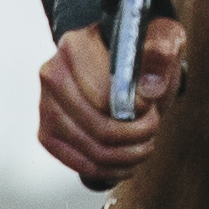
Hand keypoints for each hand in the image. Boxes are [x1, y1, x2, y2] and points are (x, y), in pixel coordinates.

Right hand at [35, 14, 193, 189]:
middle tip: (152, 128)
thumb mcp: (162, 39)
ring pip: (92, 150)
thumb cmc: (141, 52)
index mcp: (75, 46)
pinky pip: (79, 165)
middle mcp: (52, 74)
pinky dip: (109, 169)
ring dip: (127, 155)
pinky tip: (126, 161)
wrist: (124, 65)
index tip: (151, 105)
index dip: (136, 109)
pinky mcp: (47, 133)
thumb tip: (149, 87)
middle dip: (135, 136)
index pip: (104, 96)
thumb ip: (160, 51)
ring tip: (144, 144)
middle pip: (98, 127)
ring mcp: (46, 106)